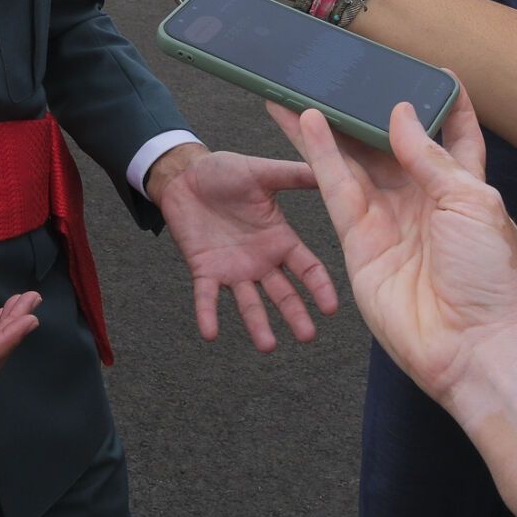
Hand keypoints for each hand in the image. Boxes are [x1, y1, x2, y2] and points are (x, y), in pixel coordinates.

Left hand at [148, 145, 338, 350]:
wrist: (185, 174)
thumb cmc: (224, 171)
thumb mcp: (262, 172)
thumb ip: (294, 176)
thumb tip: (330, 170)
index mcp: (279, 239)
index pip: (307, 268)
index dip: (319, 287)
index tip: (331, 307)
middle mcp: (260, 260)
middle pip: (283, 294)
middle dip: (295, 315)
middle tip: (306, 336)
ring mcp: (232, 268)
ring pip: (249, 303)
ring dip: (257, 324)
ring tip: (267, 346)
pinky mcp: (204, 269)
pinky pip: (206, 297)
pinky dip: (208, 315)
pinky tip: (210, 333)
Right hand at [266, 86, 516, 413]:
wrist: (473, 348)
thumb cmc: (491, 278)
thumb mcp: (472, 202)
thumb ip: (431, 156)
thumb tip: (400, 114)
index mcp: (465, 187)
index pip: (454, 134)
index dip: (444, 102)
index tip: (429, 70)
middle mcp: (424, 199)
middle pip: (391, 143)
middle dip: (369, 110)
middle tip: (346, 74)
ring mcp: (389, 220)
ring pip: (356, 160)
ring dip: (333, 126)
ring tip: (309, 88)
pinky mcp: (359, 241)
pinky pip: (336, 188)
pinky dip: (320, 154)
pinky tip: (306, 122)